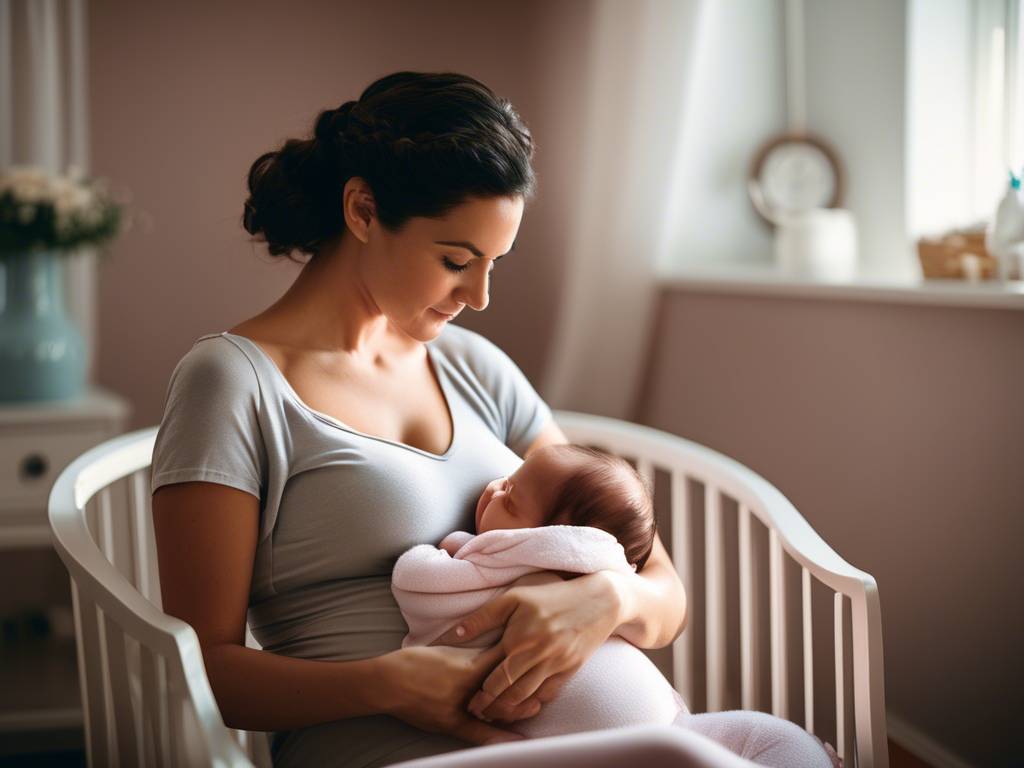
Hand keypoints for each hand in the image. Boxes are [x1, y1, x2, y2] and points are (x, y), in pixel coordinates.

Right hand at [378, 644, 526, 745]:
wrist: (387, 682)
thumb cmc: (415, 663)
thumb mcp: (446, 653)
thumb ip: (471, 653)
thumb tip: (494, 650)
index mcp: (468, 665)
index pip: (502, 662)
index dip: (521, 662)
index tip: (540, 658)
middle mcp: (469, 685)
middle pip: (505, 686)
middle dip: (526, 688)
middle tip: (545, 688)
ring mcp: (462, 705)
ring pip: (497, 707)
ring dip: (517, 709)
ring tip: (536, 709)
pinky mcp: (452, 723)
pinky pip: (481, 732)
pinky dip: (500, 735)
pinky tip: (519, 740)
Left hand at [429, 571, 621, 723]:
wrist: (598, 600)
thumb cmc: (552, 595)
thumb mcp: (515, 597)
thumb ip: (484, 616)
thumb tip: (455, 634)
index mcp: (520, 638)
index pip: (494, 675)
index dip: (481, 693)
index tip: (469, 703)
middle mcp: (538, 654)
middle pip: (509, 692)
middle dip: (492, 707)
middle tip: (479, 714)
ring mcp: (556, 664)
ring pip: (528, 697)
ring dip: (511, 709)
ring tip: (496, 714)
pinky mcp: (571, 669)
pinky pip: (548, 694)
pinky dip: (535, 703)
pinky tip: (523, 706)